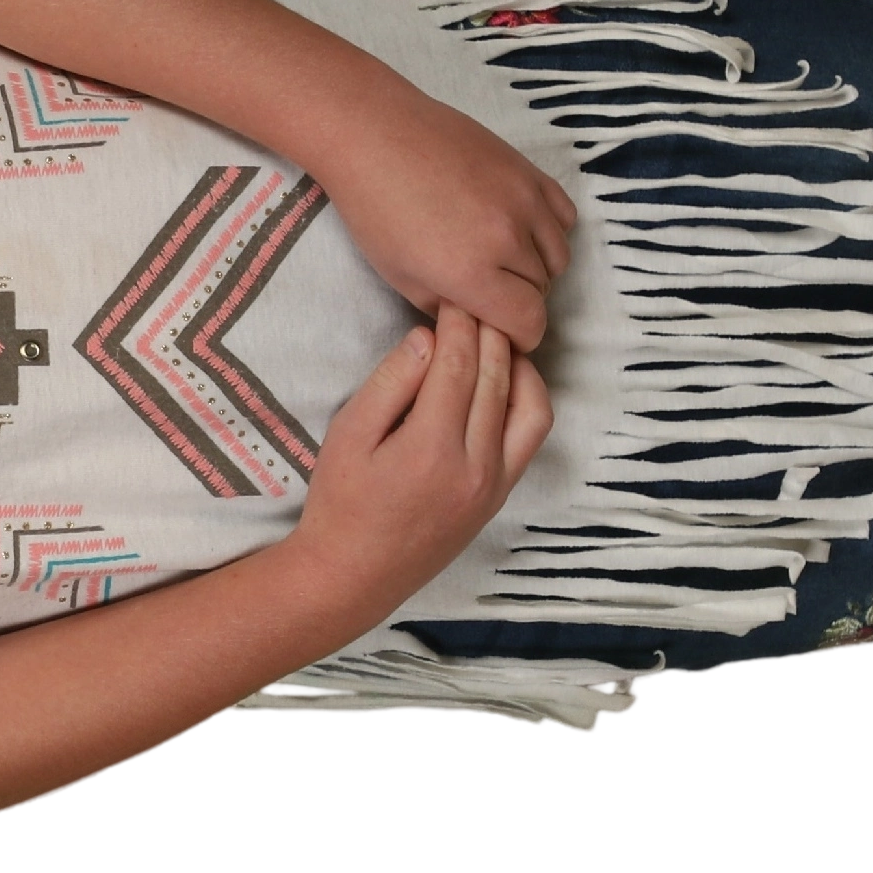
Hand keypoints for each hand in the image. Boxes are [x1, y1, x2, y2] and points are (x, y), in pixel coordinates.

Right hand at [294, 305, 554, 597]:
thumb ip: (390, 383)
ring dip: (518, 364)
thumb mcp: (348, 435)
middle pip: (496, 378)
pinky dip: (526, 398)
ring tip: (494, 340)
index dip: (457, 324)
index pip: (458, 364)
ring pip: (531, 405)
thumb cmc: (341, 503)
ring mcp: (496, 482)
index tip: (451, 298)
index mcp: (432, 446)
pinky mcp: (501, 494)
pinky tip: (505, 381)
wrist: (354, 574)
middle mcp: (476, 464)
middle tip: (474, 303)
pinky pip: (531, 436)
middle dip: (487, 332)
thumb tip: (427, 338)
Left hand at [310, 95, 578, 352]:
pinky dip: (549, 231)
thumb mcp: (400, 279)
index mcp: (471, 272)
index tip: (503, 331)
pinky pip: (564, 215)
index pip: (529, 322)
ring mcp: (524, 200)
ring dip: (537, 267)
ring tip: (503, 261)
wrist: (374, 135)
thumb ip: (449, 310)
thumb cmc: (375, 209)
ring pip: (559, 255)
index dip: (518, 336)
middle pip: (543, 291)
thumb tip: (479, 321)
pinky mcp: (529, 170)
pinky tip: (520, 229)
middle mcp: (507, 239)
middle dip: (521, 301)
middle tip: (491, 293)